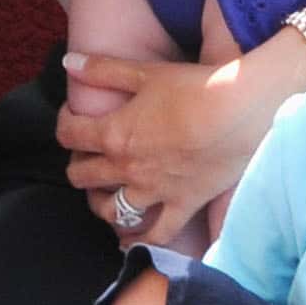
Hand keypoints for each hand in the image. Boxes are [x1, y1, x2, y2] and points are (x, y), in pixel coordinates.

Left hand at [59, 44, 287, 248]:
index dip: (64, 122)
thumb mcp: (145, 71)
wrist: (241, 111)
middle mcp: (127, 169)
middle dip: (77, 164)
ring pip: (112, 210)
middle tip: (89, 154)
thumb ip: (102, 69)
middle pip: (82, 176)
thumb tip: (69, 63)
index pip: (69, 134)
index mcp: (114, 134)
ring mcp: (155, 191)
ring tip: (103, 196)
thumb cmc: (194, 87)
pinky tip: (130, 242)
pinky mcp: (183, 204)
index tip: (73, 115)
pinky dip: (141, 240)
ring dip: (100, 204)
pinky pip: (158, 233)